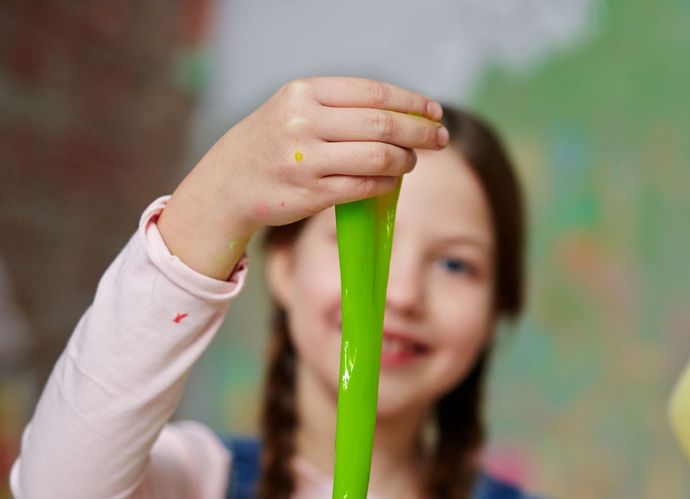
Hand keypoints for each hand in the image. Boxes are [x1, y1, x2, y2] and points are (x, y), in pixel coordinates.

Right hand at [160, 77, 447, 278]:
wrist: (228, 182)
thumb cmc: (272, 142)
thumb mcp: (295, 108)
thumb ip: (341, 106)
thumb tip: (405, 113)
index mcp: (303, 92)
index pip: (374, 93)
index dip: (411, 102)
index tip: (433, 111)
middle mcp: (303, 122)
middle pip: (383, 124)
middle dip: (420, 132)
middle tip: (440, 138)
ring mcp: (307, 159)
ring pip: (379, 157)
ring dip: (406, 160)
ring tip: (412, 161)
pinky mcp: (312, 193)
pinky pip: (366, 186)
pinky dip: (387, 183)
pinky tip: (392, 180)